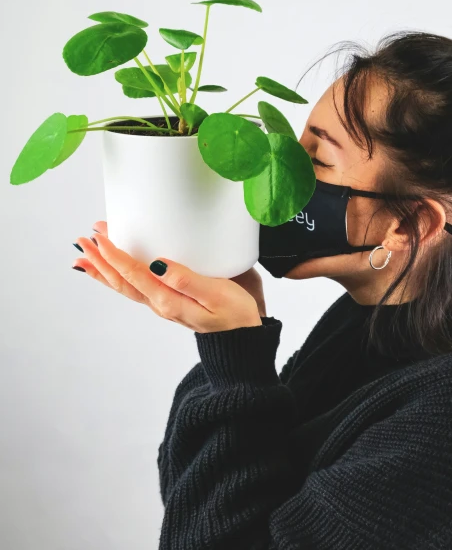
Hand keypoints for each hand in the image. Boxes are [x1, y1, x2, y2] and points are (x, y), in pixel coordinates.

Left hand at [72, 221, 262, 332]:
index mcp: (169, 301)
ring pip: (125, 285)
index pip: (134, 275)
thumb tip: (159, 265)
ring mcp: (162, 302)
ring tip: (85, 254)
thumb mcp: (218, 295)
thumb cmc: (236, 314)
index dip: (115, 255)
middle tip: (83, 239)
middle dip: (101, 260)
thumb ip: (188, 280)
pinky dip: (118, 278)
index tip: (101, 237)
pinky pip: (135, 288)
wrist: (245, 337)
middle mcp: (160, 303)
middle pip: (122, 280)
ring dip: (104, 269)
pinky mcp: (168, 300)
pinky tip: (112, 270)